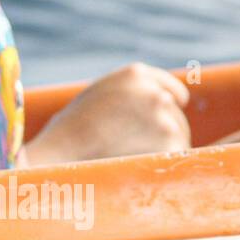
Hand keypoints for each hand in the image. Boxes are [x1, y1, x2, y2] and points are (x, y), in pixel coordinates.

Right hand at [26, 63, 190, 163]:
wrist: (62, 151)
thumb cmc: (70, 129)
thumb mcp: (98, 94)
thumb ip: (127, 94)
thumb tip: (148, 109)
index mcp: (135, 74)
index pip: (171, 90)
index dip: (168, 107)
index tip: (163, 121)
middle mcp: (155, 91)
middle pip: (174, 115)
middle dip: (161, 130)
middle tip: (134, 147)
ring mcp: (164, 117)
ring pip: (177, 135)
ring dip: (162, 146)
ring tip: (129, 156)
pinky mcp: (170, 143)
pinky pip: (175, 155)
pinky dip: (161, 162)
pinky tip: (137, 165)